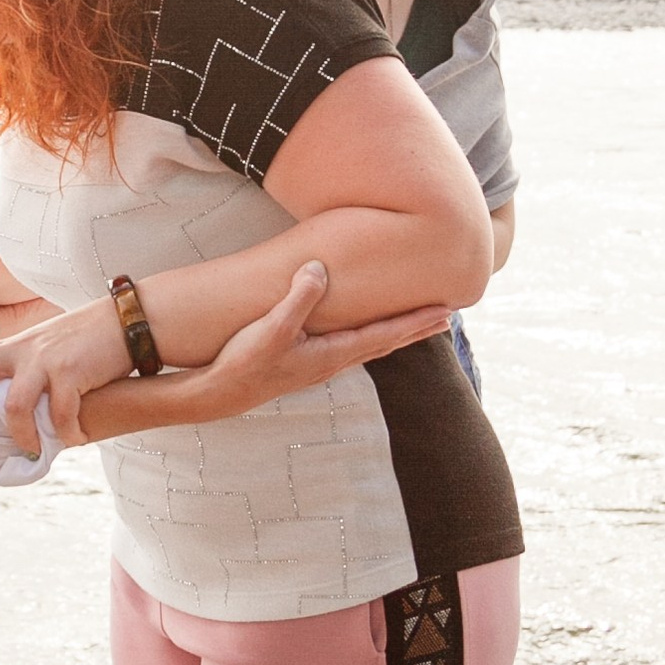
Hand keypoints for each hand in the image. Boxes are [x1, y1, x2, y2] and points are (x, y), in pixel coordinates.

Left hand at [0, 292, 128, 444]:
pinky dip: (66, 432)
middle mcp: (22, 349)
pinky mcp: (71, 371)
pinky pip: (61, 413)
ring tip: (30, 450)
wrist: (127, 322)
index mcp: (14, 346)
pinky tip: (76, 438)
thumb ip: (25, 373)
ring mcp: (45, 360)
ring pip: (14, 405)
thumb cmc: (88, 342)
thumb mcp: (48, 350)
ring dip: (20, 435)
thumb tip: (10, 412)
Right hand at [97, 262, 450, 433]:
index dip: (415, 322)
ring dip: (395, 333)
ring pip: (369, 345)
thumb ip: (298, 298)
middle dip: (416, 329)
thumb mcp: (271, 328)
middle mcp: (331, 362)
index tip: (446, 312)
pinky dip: (369, 334)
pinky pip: (349, 345)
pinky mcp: (304, 362)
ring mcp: (318, 364)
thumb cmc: (243, 362)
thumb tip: (320, 270)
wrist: (216, 394)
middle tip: (448, 317)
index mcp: (331, 354)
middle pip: (385, 342)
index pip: (385, 334)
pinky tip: (366, 332)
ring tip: (417, 323)